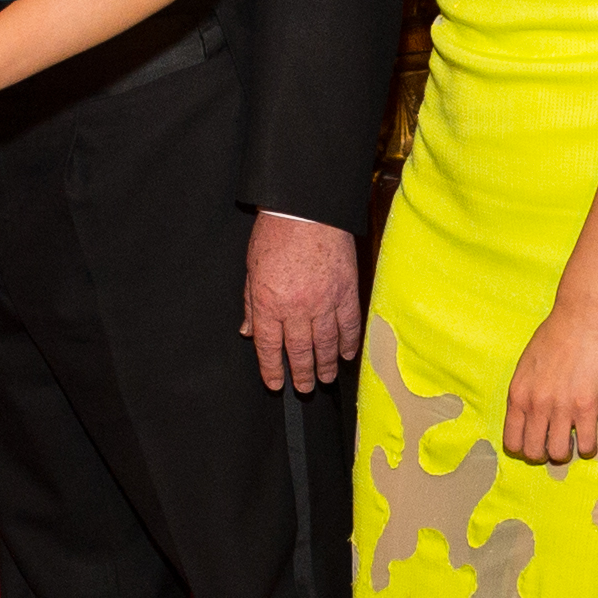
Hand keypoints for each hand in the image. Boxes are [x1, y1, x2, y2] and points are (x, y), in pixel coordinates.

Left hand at [241, 213, 361, 393]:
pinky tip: (345, 355)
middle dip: (300, 373)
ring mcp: (324, 301)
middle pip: (299, 351)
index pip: (269, 346)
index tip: (275, 384)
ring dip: (324, 365)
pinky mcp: (346, 292)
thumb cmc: (275, 233)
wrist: (305, 209)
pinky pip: (349, 325)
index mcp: (268, 302)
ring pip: (325, 344)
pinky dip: (348, 343)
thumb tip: (248, 331)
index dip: (271, 369)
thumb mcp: (252, 268)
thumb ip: (251, 303)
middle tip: (303, 388)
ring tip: (323, 378)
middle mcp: (296, 307)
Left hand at [503, 300, 597, 462]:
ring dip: (567, 452)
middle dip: (544, 453)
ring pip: (559, 454)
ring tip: (572, 439)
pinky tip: (588, 435)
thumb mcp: (527, 366)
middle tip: (555, 443)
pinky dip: (588, 447)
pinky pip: (587, 446)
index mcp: (517, 394)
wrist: (578, 319)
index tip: (535, 442)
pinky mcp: (587, 406)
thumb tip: (529, 415)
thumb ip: (526, 392)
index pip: (511, 441)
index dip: (523, 448)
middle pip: (533, 453)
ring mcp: (561, 408)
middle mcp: (535, 405)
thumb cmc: (553, 337)